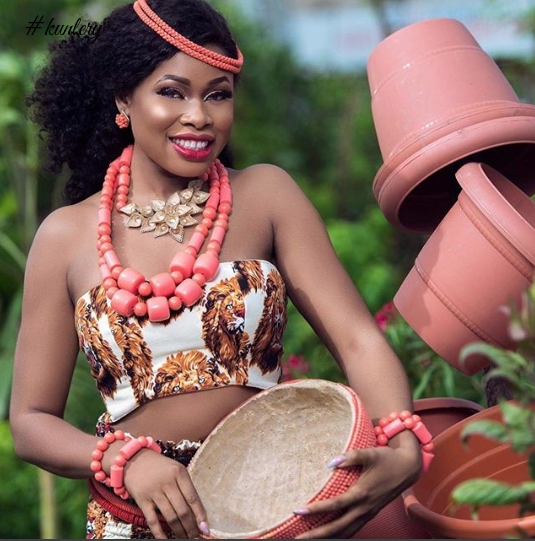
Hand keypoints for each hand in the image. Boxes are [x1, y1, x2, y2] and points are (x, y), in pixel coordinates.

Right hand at [123, 449, 209, 538]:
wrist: (134, 459)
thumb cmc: (159, 466)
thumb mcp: (175, 469)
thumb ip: (185, 486)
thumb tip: (197, 511)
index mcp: (179, 473)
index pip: (193, 498)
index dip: (200, 515)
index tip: (205, 528)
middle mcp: (168, 482)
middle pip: (182, 510)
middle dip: (191, 527)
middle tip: (196, 537)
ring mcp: (154, 492)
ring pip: (170, 517)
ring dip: (179, 531)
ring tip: (185, 538)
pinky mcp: (142, 500)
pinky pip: (153, 520)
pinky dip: (160, 533)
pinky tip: (166, 539)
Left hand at [293, 437, 420, 538]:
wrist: (408, 469)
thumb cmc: (387, 459)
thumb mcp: (369, 453)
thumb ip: (350, 456)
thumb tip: (330, 463)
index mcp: (362, 493)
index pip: (334, 505)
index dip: (315, 509)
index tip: (298, 510)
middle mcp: (364, 508)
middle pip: (337, 527)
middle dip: (317, 534)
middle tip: (297, 537)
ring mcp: (368, 513)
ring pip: (346, 532)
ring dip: (328, 537)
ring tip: (309, 539)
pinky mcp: (370, 514)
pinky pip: (353, 529)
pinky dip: (340, 535)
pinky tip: (330, 536)